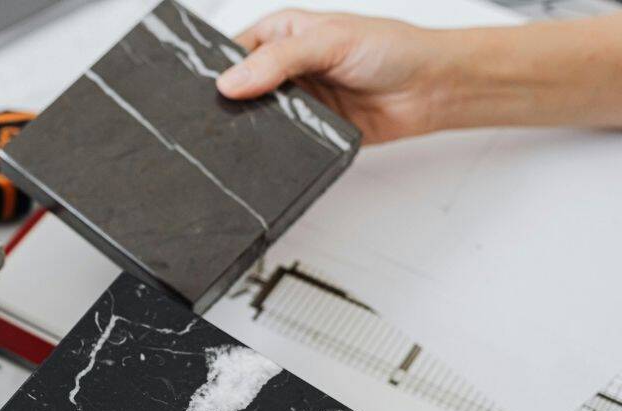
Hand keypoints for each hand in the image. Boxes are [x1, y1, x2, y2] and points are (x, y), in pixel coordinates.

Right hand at [216, 10, 453, 143]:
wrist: (431, 89)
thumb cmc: (392, 49)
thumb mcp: (330, 40)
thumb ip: (279, 60)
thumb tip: (231, 80)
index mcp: (281, 33)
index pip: (232, 51)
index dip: (218, 68)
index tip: (212, 86)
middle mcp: (284, 66)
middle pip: (239, 88)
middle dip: (233, 100)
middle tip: (229, 110)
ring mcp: (295, 100)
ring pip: (256, 117)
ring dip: (255, 124)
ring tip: (255, 125)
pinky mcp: (308, 129)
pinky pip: (281, 142)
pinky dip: (277, 144)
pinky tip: (277, 142)